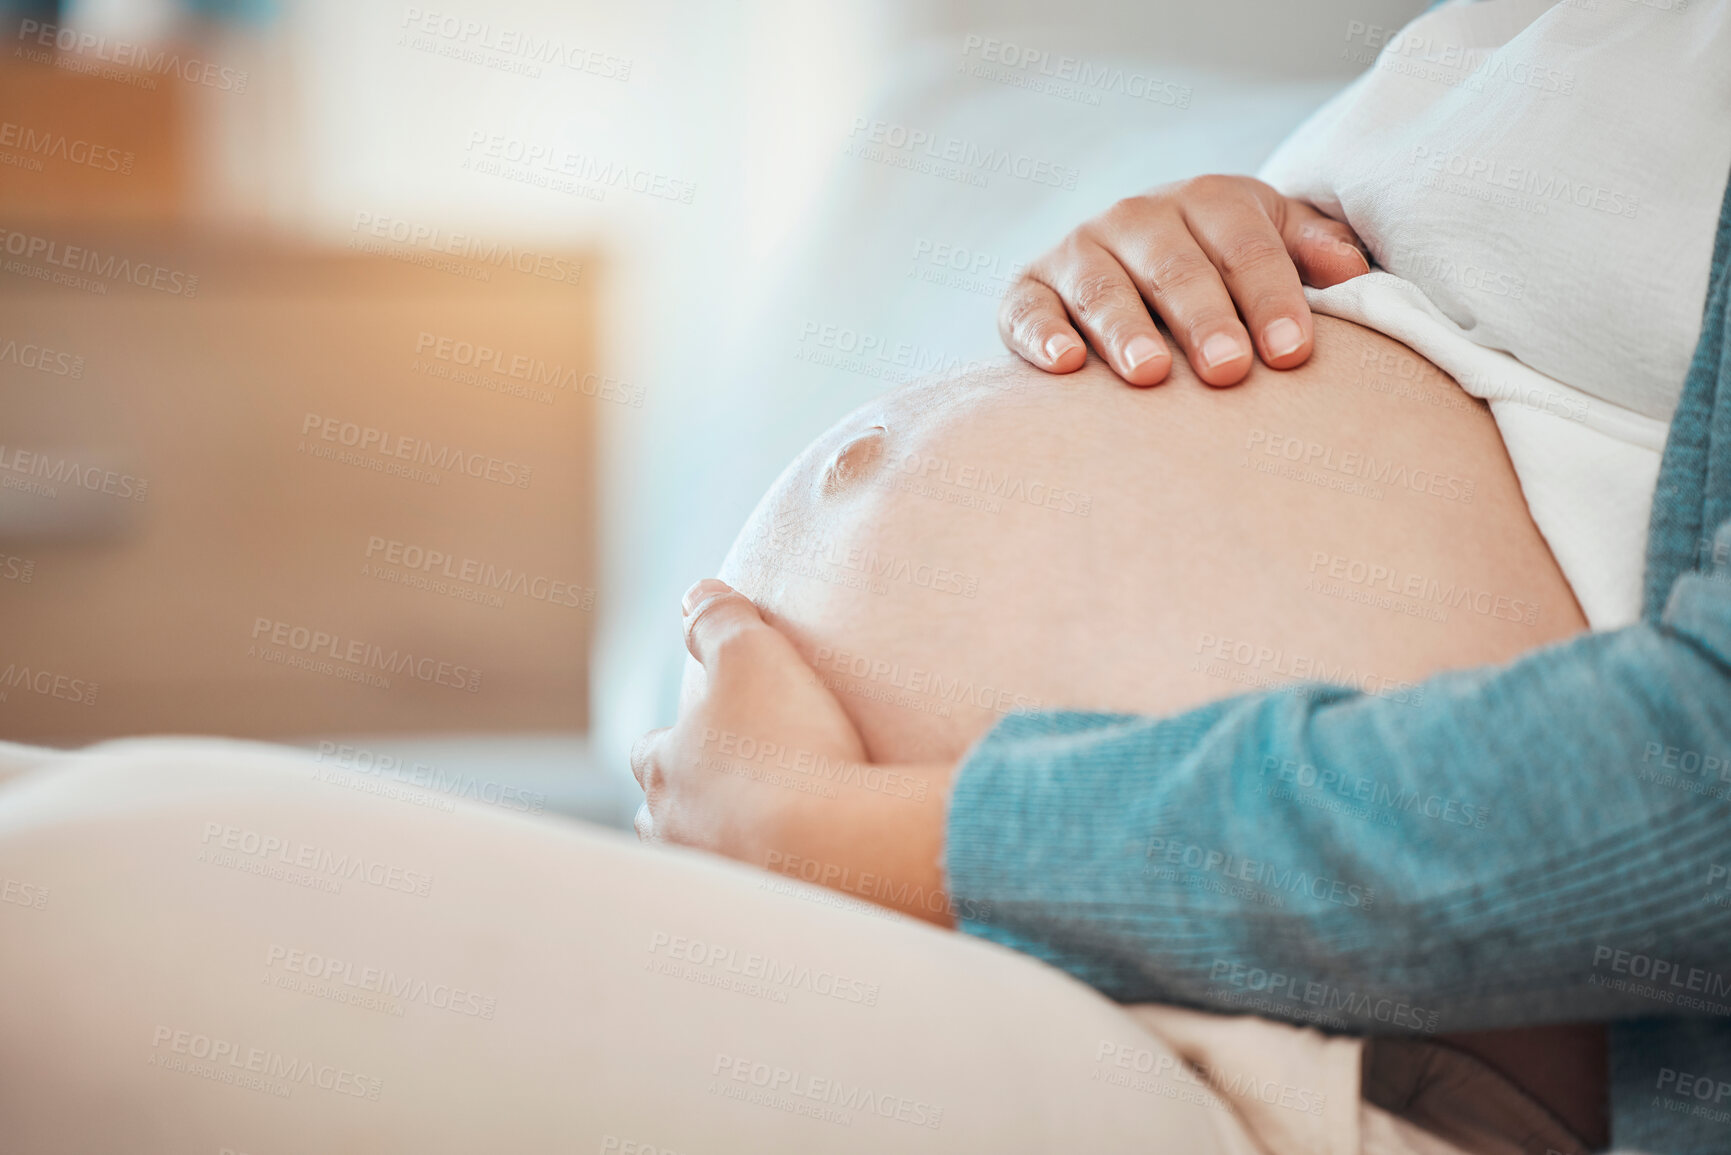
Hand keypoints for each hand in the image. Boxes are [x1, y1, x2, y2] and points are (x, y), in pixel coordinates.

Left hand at [631, 579, 959, 924]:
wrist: (835, 842)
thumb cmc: (786, 741)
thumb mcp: (751, 653)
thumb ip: (719, 618)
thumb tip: (695, 592)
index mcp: (666, 770)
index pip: (647, 754)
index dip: (668, 742)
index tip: (693, 734)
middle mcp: (675, 835)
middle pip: (659, 822)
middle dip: (681, 809)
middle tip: (719, 797)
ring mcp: (715, 885)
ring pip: (698, 868)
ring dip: (718, 854)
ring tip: (756, 846)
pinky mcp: (762, 923)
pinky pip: (754, 906)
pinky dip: (767, 892)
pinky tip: (796, 887)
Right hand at [999, 174, 1369, 387]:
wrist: (1130, 270)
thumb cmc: (1223, 272)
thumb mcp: (1275, 244)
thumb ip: (1313, 251)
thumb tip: (1352, 271)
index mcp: (1208, 201)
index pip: (1246, 246)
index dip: (1271, 296)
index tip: (1292, 353)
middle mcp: (1137, 217)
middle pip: (1174, 265)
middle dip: (1203, 317)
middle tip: (1228, 369)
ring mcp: (1078, 250)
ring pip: (1101, 287)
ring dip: (1124, 330)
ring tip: (1149, 375)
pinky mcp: (1028, 289)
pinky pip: (1028, 309)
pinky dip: (1040, 335)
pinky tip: (1064, 366)